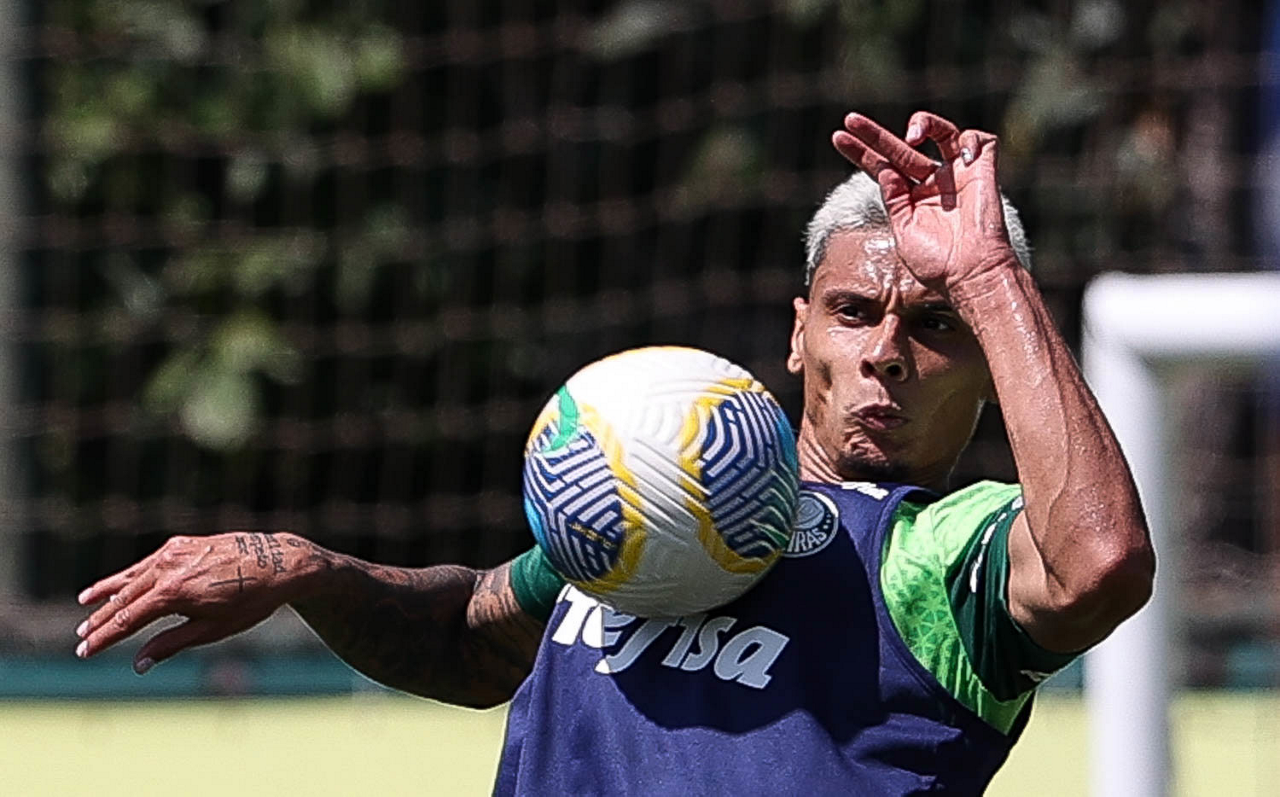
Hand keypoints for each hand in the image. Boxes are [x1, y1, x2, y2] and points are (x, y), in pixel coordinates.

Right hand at [75, 532, 312, 672]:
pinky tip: (118, 583)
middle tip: (81, 638)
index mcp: (174, 592)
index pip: (126, 619)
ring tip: (84, 605)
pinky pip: (149, 563)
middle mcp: (169, 567)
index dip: (104, 637)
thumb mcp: (213, 629)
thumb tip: (138, 664)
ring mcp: (175, 552)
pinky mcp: (183, 544)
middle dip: (100, 619)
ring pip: (132, 577)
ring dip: (109, 593)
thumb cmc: (251, 601)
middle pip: (124, 598)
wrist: (280, 563)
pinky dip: (130, 574)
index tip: (85, 652)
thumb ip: (171, 644)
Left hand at [831, 111, 1019, 293]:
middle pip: (901, 149)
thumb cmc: (937, 264)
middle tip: (851, 119)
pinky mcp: (983, 173)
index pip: (883, 167)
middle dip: (874, 133)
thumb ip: (893, 199)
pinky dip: (971, 142)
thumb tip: (884, 170)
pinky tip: (960, 157)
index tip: (838, 137)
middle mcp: (933, 184)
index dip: (860, 152)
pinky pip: (981, 142)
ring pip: (942, 133)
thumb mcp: (903, 231)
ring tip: (911, 136)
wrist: (971, 275)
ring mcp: (957, 176)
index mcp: (912, 199)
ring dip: (925, 123)